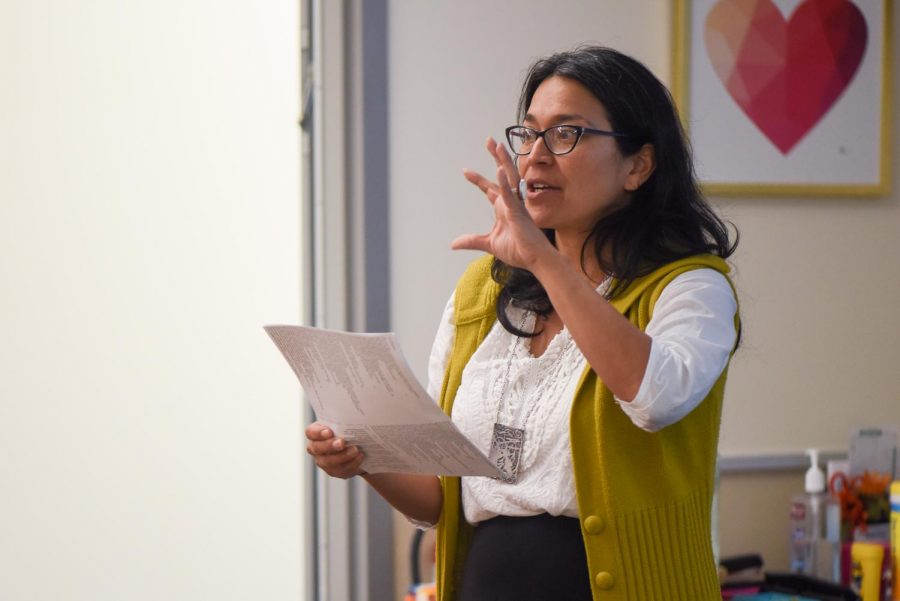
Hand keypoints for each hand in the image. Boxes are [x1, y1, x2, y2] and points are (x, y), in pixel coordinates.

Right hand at [305, 421, 365, 478]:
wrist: (360, 446)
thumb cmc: (348, 430)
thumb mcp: (343, 423)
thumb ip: (342, 419)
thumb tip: (352, 410)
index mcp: (316, 433)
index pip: (310, 432)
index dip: (318, 433)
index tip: (329, 432)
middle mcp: (316, 448)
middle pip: (317, 448)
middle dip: (330, 446)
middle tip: (342, 442)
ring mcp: (324, 461)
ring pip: (328, 462)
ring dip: (343, 456)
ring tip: (355, 450)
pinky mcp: (334, 471)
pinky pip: (341, 470)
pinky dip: (352, 463)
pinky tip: (360, 456)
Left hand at [452, 137, 552, 269]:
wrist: (534, 259)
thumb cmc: (518, 250)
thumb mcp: (489, 244)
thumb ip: (471, 241)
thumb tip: (453, 243)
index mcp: (504, 208)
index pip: (489, 189)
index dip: (478, 180)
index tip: (465, 171)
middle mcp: (510, 202)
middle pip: (502, 175)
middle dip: (495, 157)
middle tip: (489, 140)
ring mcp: (515, 204)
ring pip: (509, 177)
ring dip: (503, 160)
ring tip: (497, 144)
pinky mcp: (518, 211)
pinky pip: (510, 194)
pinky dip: (504, 182)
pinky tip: (499, 169)